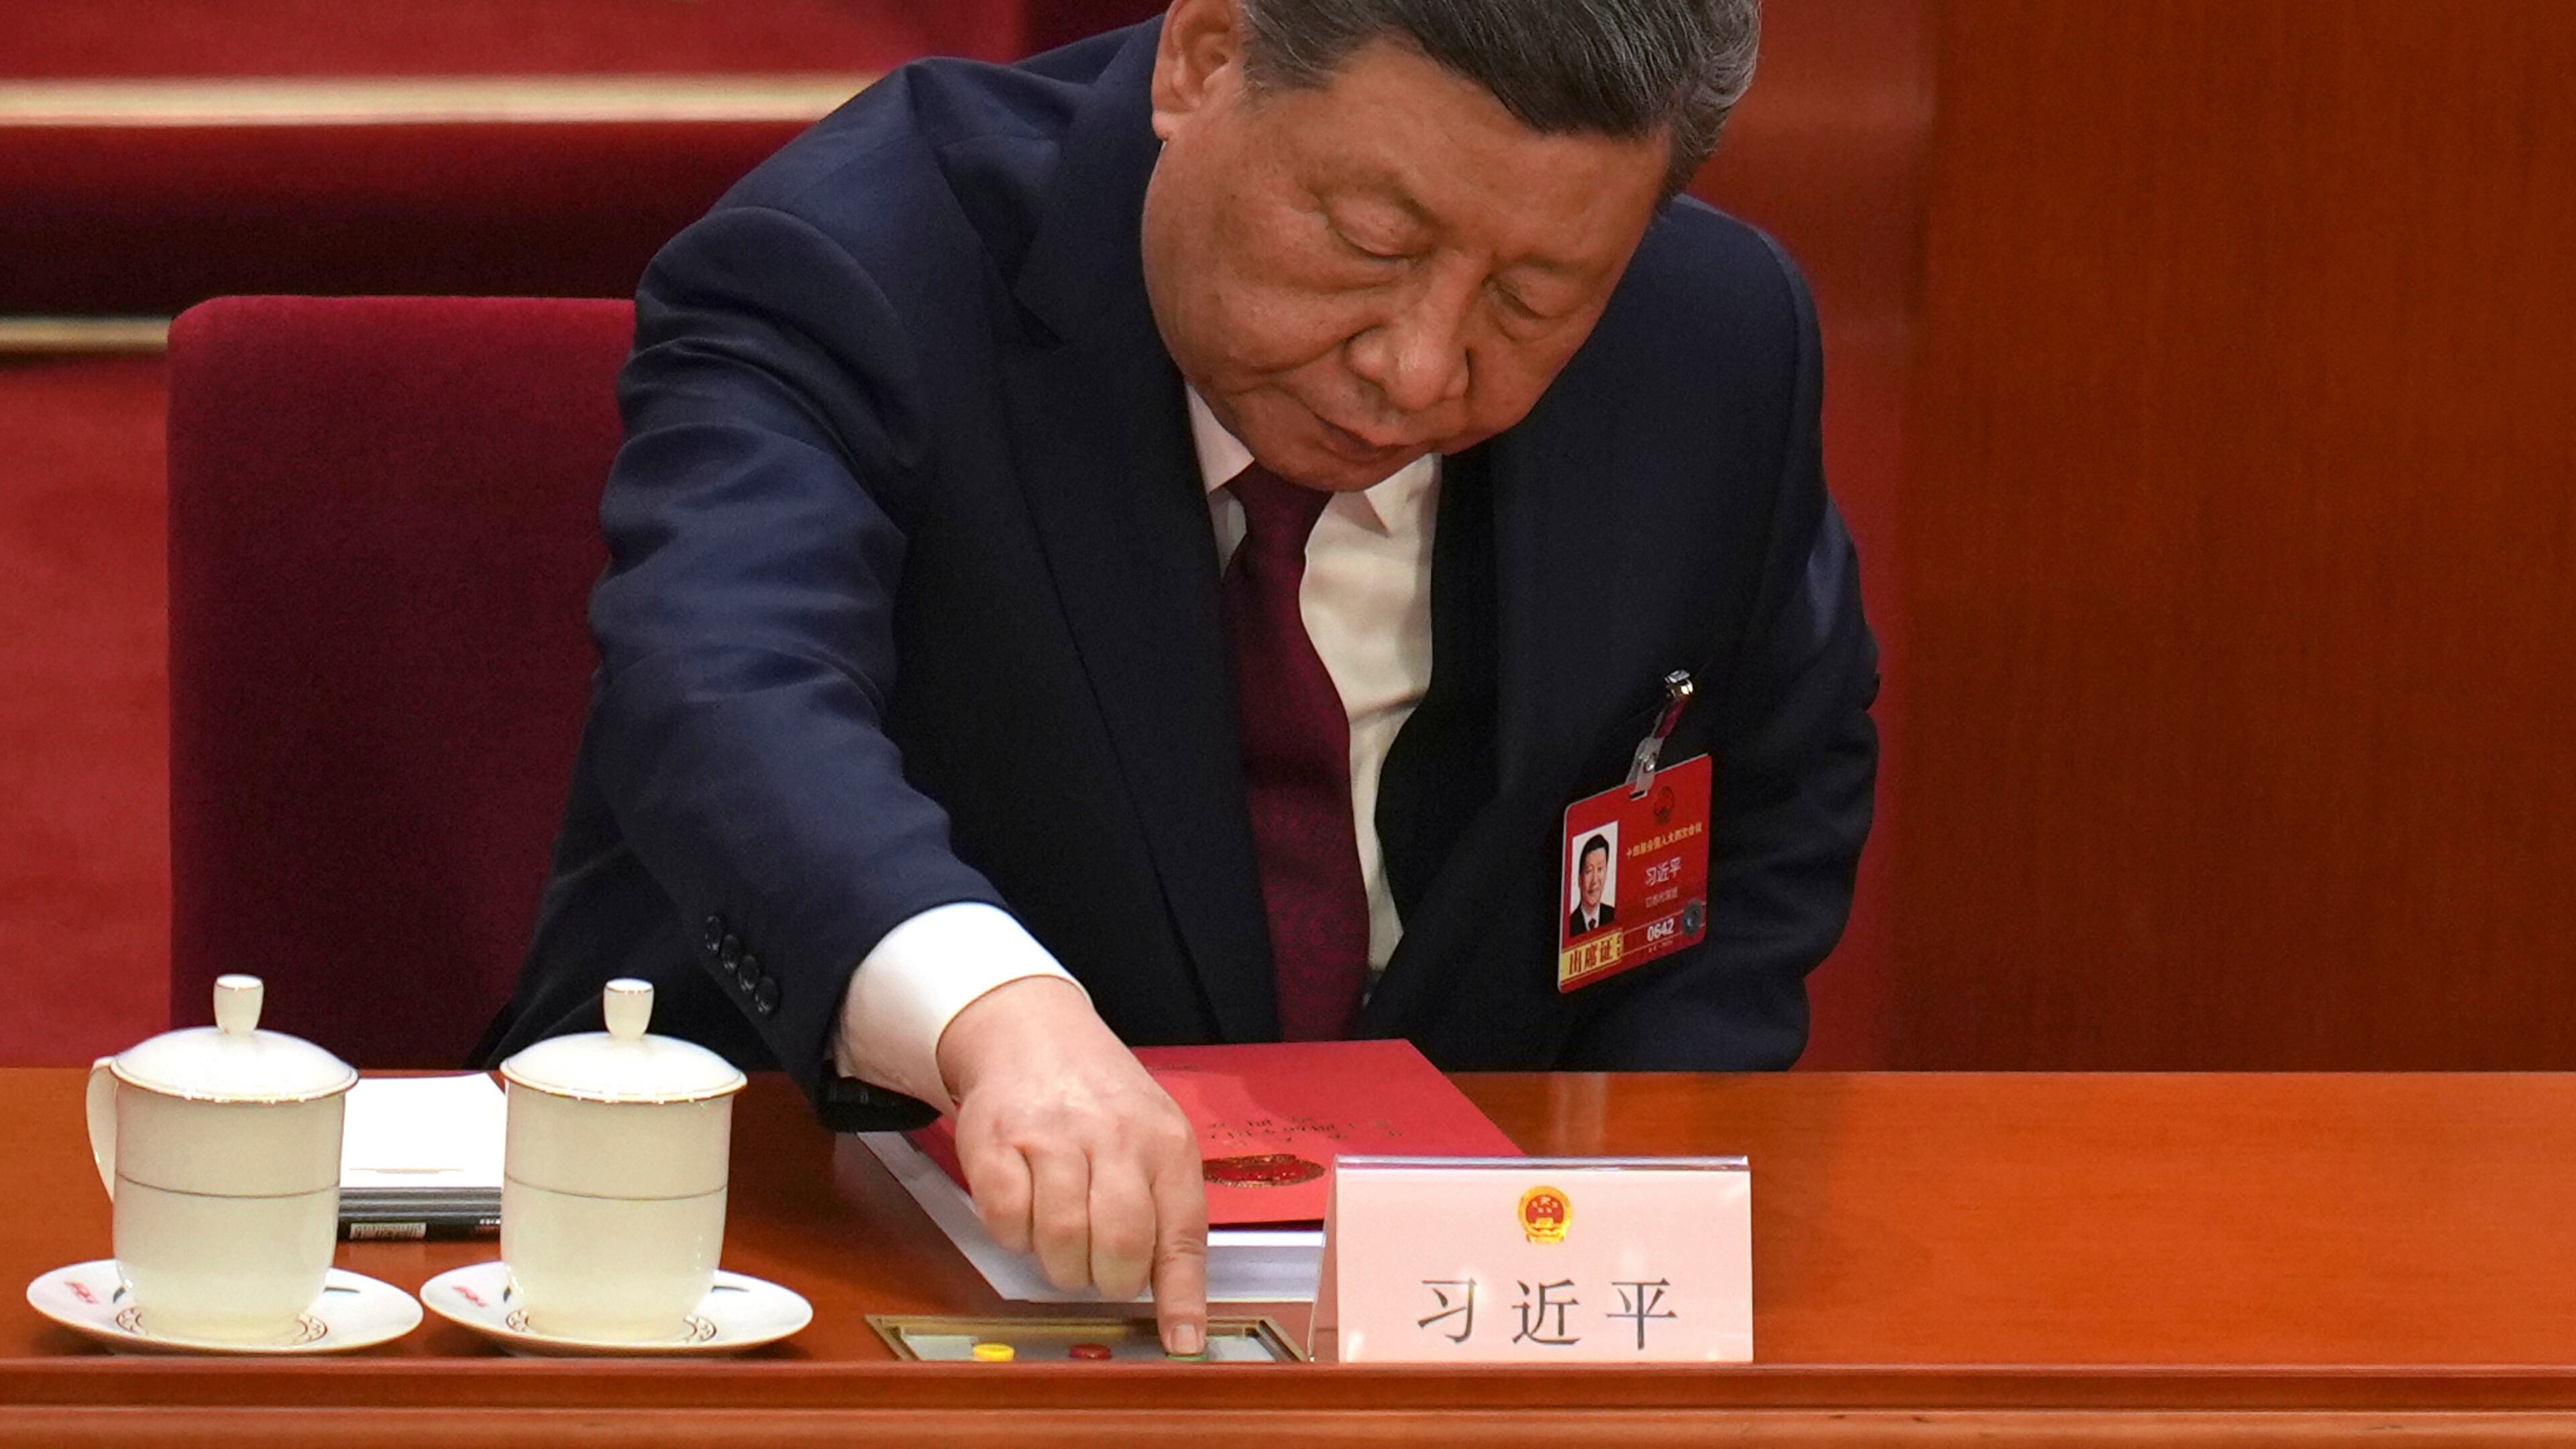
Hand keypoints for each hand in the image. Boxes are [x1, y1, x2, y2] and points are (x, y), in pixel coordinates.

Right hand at [935, 976, 1208, 1353]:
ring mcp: (1052, 1137)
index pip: (1182, 1234)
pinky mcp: (996, 1142)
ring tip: (1064, 1240)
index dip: (1181, 1298)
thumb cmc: (1102, 1100)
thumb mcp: (1155, 1139)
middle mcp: (1114, 1136)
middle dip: (1110, 1279)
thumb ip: (1168, 1210)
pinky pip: (1006, 1221)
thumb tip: (1180, 1303)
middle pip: (1121, 1244)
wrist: (1033, 1032)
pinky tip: (1025, 1210)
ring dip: (1061, 1262)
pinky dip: (1015, 1235)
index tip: (1182, 1342)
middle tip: (1102, 1271)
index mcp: (1166, 1142)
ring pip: (1061, 1240)